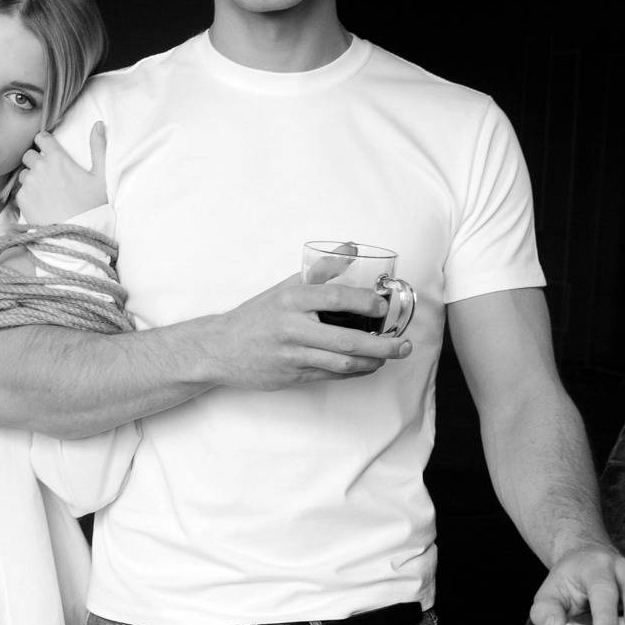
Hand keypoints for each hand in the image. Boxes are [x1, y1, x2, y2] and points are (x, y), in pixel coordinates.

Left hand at [16, 121, 107, 223]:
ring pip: (24, 173)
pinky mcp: (22, 198)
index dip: (44, 142)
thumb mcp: (100, 177)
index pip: (41, 138)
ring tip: (46, 191)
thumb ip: (99, 148)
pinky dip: (29, 194)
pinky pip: (21, 190)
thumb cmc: (91, 207)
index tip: (48, 149)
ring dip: (32, 177)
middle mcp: (40, 167)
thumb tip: (99, 124)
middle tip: (49, 174)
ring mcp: (29, 183)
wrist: (75, 236)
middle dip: (37, 160)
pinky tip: (41, 203)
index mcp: (58, 158)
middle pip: (29, 154)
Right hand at [207, 274, 412, 389]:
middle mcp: (292, 328)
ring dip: (372, 362)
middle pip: (347, 339)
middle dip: (381, 345)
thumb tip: (351, 249)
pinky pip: (331, 375)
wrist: (221, 348)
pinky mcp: (293, 375)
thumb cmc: (256, 316)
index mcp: (291, 300)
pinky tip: (366, 366)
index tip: (383, 306)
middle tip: (403, 344)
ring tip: (389, 356)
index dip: (365, 302)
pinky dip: (353, 372)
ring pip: (342, 362)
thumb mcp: (285, 287)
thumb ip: (320, 270)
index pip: (336, 298)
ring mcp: (293, 355)